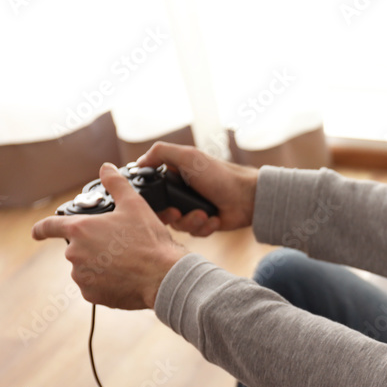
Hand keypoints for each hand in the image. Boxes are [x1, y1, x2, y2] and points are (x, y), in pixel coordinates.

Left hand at [32, 163, 188, 309]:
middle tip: (118, 247)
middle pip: (76, 248)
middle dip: (93, 247)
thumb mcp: (135, 205)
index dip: (42, 229)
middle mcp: (75, 253)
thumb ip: (116, 184)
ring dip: (99, 265)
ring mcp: (82, 275)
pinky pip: (94, 286)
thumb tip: (106, 168)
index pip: (49, 227)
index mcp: (81, 229)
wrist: (164, 275)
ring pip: (86, 268)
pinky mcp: (91, 294)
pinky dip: (106, 283)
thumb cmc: (149, 241)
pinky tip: (124, 277)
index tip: (38, 233)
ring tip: (125, 262)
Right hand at [136, 142, 258, 236]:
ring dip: (191, 221)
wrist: (248, 199)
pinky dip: (204, 228)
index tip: (156, 202)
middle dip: (170, 215)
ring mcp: (192, 209)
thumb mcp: (189, 157)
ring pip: (177, 225)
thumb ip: (161, 153)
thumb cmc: (221, 175)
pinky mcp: (204, 223)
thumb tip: (138, 162)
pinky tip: (215, 219)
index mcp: (174, 176)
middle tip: (177, 212)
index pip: (150, 190)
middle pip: (160, 212)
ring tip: (205, 215)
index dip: (149, 199)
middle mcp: (180, 193)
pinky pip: (193, 233)